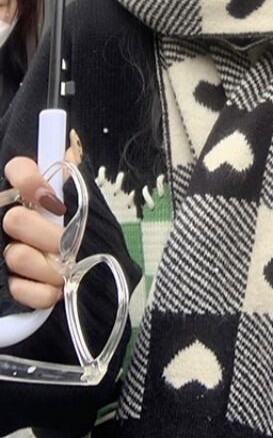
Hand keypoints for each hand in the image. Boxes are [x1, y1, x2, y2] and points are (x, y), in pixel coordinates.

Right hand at [2, 152, 73, 309]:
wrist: (91, 261)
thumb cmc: (81, 221)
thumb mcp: (83, 194)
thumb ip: (74, 174)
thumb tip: (71, 153)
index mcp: (28, 192)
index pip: (17, 169)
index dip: (29, 181)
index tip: (51, 199)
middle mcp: (10, 217)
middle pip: (15, 220)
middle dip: (48, 235)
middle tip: (68, 243)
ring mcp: (5, 251)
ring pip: (16, 256)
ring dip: (49, 266)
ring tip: (67, 268)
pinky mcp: (8, 283)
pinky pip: (17, 289)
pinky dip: (41, 292)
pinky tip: (55, 289)